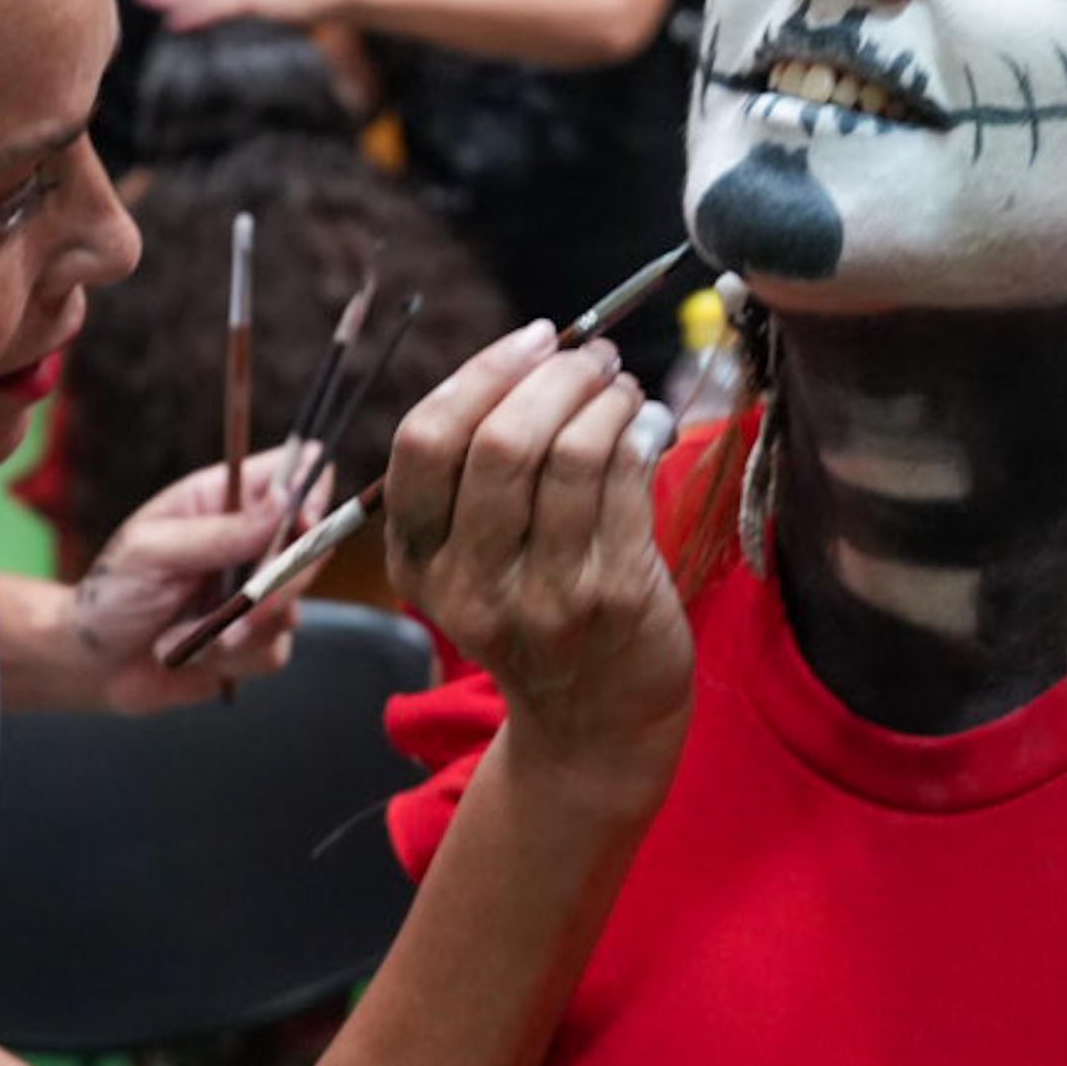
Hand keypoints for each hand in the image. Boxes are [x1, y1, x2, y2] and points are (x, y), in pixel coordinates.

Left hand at [64, 445, 317, 711]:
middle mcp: (248, 541)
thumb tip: (284, 501)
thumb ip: (220, 532)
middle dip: (278, 584)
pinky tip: (189, 654)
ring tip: (183, 635)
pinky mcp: (255, 641)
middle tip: (240, 607)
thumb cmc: (111, 593)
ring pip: (292, 609)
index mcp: (222, 499)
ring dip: (238, 631)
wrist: (93, 664)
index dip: (311, 493)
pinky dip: (229, 660)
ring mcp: (256, 592)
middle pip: (312, 546)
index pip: (294, 472)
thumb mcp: (152, 551)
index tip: (302, 526)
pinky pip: (273, 652)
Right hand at [384, 326, 688, 805]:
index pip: (425, 443)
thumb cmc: (540, 616)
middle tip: (592, 356)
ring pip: (570, 454)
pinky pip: (625, 481)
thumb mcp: (475, 562)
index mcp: (419, 563)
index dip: (480, 374)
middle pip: (499, 442)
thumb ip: (479, 474)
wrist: (594, 725)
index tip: (534, 339)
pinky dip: (639, 431)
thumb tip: (538, 355)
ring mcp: (543, 596)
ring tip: (622, 387)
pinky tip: (646, 422)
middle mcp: (470, 584)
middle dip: (555, 377)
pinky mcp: (611, 596)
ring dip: (604, 398)